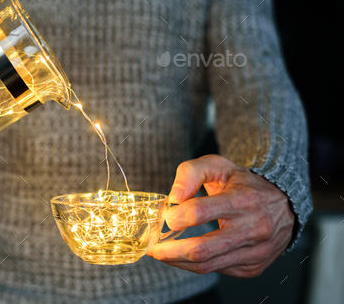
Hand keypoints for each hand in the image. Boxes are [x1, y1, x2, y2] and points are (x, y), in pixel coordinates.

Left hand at [147, 154, 294, 277]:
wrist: (284, 205)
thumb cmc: (244, 184)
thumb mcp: (219, 165)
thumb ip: (191, 173)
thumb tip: (174, 197)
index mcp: (243, 200)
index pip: (201, 212)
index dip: (176, 216)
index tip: (164, 217)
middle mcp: (253, 229)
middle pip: (202, 248)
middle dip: (170, 250)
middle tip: (152, 247)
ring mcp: (255, 252)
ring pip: (207, 264)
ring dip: (177, 261)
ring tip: (161, 253)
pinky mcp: (253, 267)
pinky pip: (216, 270)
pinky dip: (194, 265)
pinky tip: (182, 256)